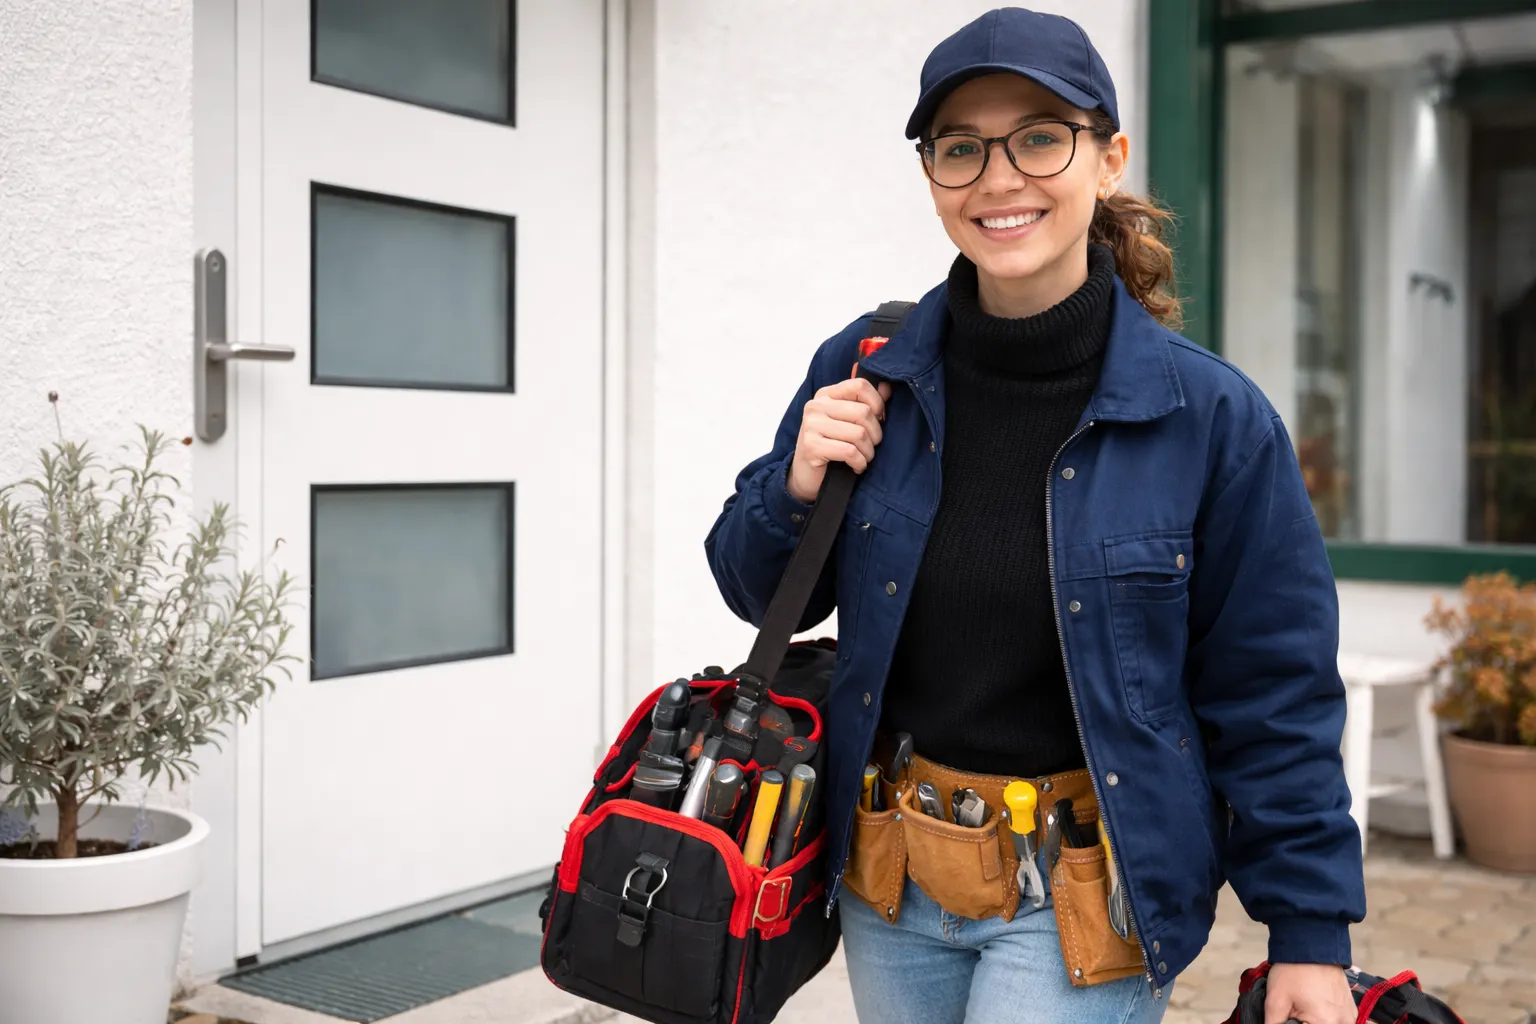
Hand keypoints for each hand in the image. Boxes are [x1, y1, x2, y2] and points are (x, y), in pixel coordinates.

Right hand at [786, 379, 892, 501]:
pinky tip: (857, 467)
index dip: (877, 403)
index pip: (859, 385)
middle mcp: (816, 406)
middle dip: (875, 434)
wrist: (806, 475)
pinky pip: (849, 451)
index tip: (878, 419)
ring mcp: (811, 425)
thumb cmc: (831, 446)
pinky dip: (859, 463)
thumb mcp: (848, 421)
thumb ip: (867, 403)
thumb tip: (887, 387)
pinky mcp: (811, 446)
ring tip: (864, 458)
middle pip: (863, 412)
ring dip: (868, 452)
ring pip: (858, 434)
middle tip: (871, 446)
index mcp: (825, 395)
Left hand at [1264, 962, 1354, 1023]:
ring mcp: (1349, 1016)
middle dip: (1303, 1022)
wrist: (1312, 945)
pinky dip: (1326, 1017)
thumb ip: (1274, 1023)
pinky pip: (1338, 1021)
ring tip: (1305, 1004)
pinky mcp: (1351, 1010)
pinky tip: (1315, 1004)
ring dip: (1314, 1021)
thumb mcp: (1276, 999)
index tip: (1288, 1016)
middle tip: (1295, 1008)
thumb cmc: (1294, 969)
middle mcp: (1342, 1022)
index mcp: (1324, 1023)